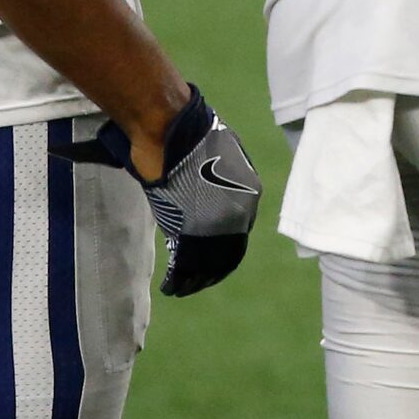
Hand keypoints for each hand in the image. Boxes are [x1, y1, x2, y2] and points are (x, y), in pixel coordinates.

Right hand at [58, 85, 263, 294]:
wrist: (169, 129)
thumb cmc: (189, 137)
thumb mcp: (218, 160)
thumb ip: (220, 183)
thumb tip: (213, 191)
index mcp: (249, 192)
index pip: (240, 231)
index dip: (224, 249)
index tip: (211, 258)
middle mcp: (240, 211)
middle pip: (228, 252)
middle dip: (212, 269)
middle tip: (197, 281)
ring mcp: (215, 222)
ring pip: (209, 263)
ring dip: (195, 280)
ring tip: (182, 289)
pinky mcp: (189, 230)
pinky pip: (187, 265)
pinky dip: (179, 281)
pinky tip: (171, 288)